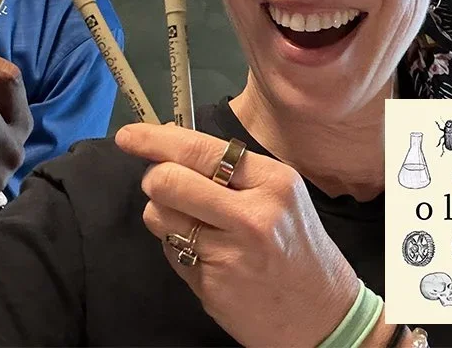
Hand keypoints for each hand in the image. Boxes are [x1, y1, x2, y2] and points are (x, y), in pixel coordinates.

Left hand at [115, 124, 359, 346]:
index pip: (202, 150)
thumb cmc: (298, 243)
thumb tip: (169, 144)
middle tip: (160, 182)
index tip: (128, 136)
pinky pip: (171, 250)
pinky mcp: (211, 287)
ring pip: (160, 215)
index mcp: (273, 182)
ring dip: (163, 213)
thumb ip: (231, 169)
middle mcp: (251, 216)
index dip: (156, 140)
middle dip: (154, 178)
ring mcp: (230, 255)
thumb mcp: (280, 193)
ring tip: (192, 221)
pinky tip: (205, 253)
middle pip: (168, 181)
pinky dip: (177, 245)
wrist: (323, 314)